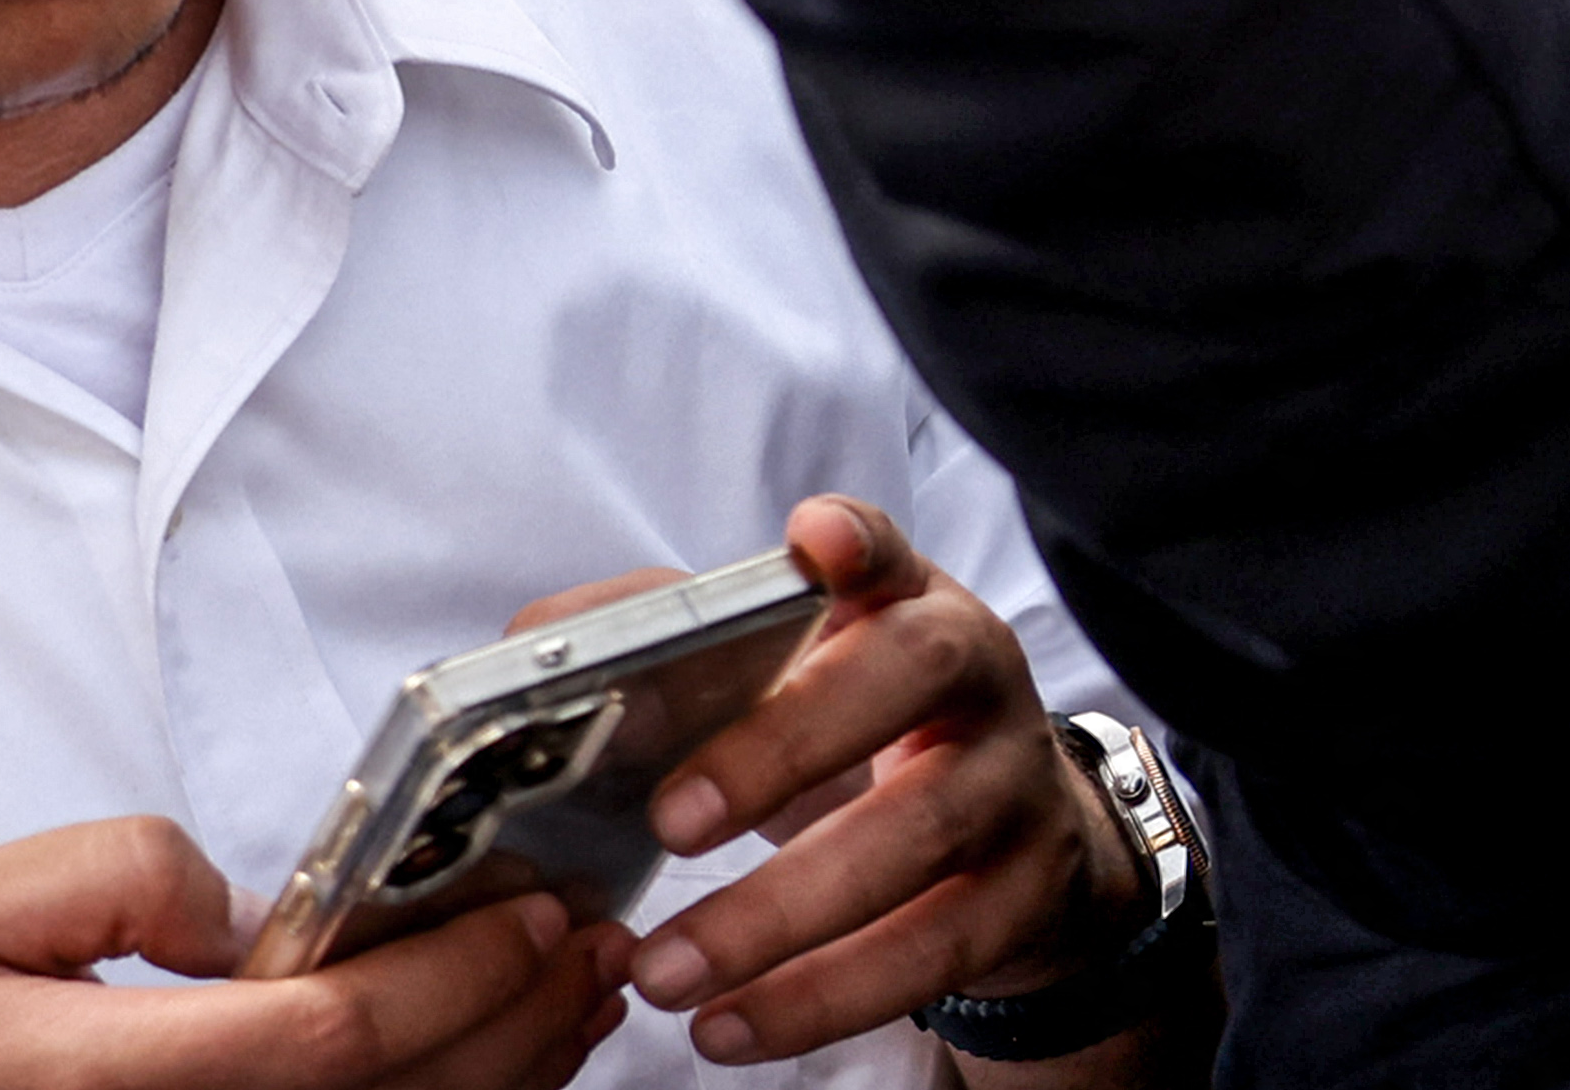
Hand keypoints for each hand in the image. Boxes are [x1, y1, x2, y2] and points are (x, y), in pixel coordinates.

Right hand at [0, 820, 618, 1089]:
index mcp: (123, 1079)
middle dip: (518, 1019)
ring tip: (579, 994)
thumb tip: (255, 910)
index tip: (528, 911)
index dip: (451, 974)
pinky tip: (513, 1067)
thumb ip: (116, 875)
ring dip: (516, 1074)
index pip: (332, 1036)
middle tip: (592, 939)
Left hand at [620, 499, 1139, 1065]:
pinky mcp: (1026, 895)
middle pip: (903, 683)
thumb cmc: (862, 741)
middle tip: (668, 823)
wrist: (1013, 836)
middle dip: (781, 750)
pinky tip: (731, 1025)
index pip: (886, 550)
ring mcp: (1015, 783)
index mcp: (904, 603)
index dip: (857, 544)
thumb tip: (543, 649)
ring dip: (779, 914)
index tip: (813, 545)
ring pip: (914, 836)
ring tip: (666, 972)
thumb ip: (671, 649)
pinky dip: (821, 999)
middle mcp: (977, 674)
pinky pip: (930, 952)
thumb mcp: (790, 679)